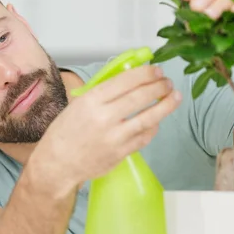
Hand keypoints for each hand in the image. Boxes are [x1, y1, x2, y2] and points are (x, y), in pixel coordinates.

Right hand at [30, 65, 180, 192]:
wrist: (58, 163)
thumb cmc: (66, 131)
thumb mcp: (79, 104)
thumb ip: (104, 93)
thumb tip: (132, 79)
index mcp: (92, 100)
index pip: (126, 81)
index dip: (145, 73)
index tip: (157, 70)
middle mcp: (104, 117)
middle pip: (140, 96)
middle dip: (159, 87)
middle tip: (168, 82)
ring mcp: (115, 137)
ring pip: (148, 117)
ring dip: (166, 105)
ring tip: (175, 97)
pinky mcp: (121, 153)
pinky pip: (144, 137)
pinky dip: (153, 127)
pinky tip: (157, 121)